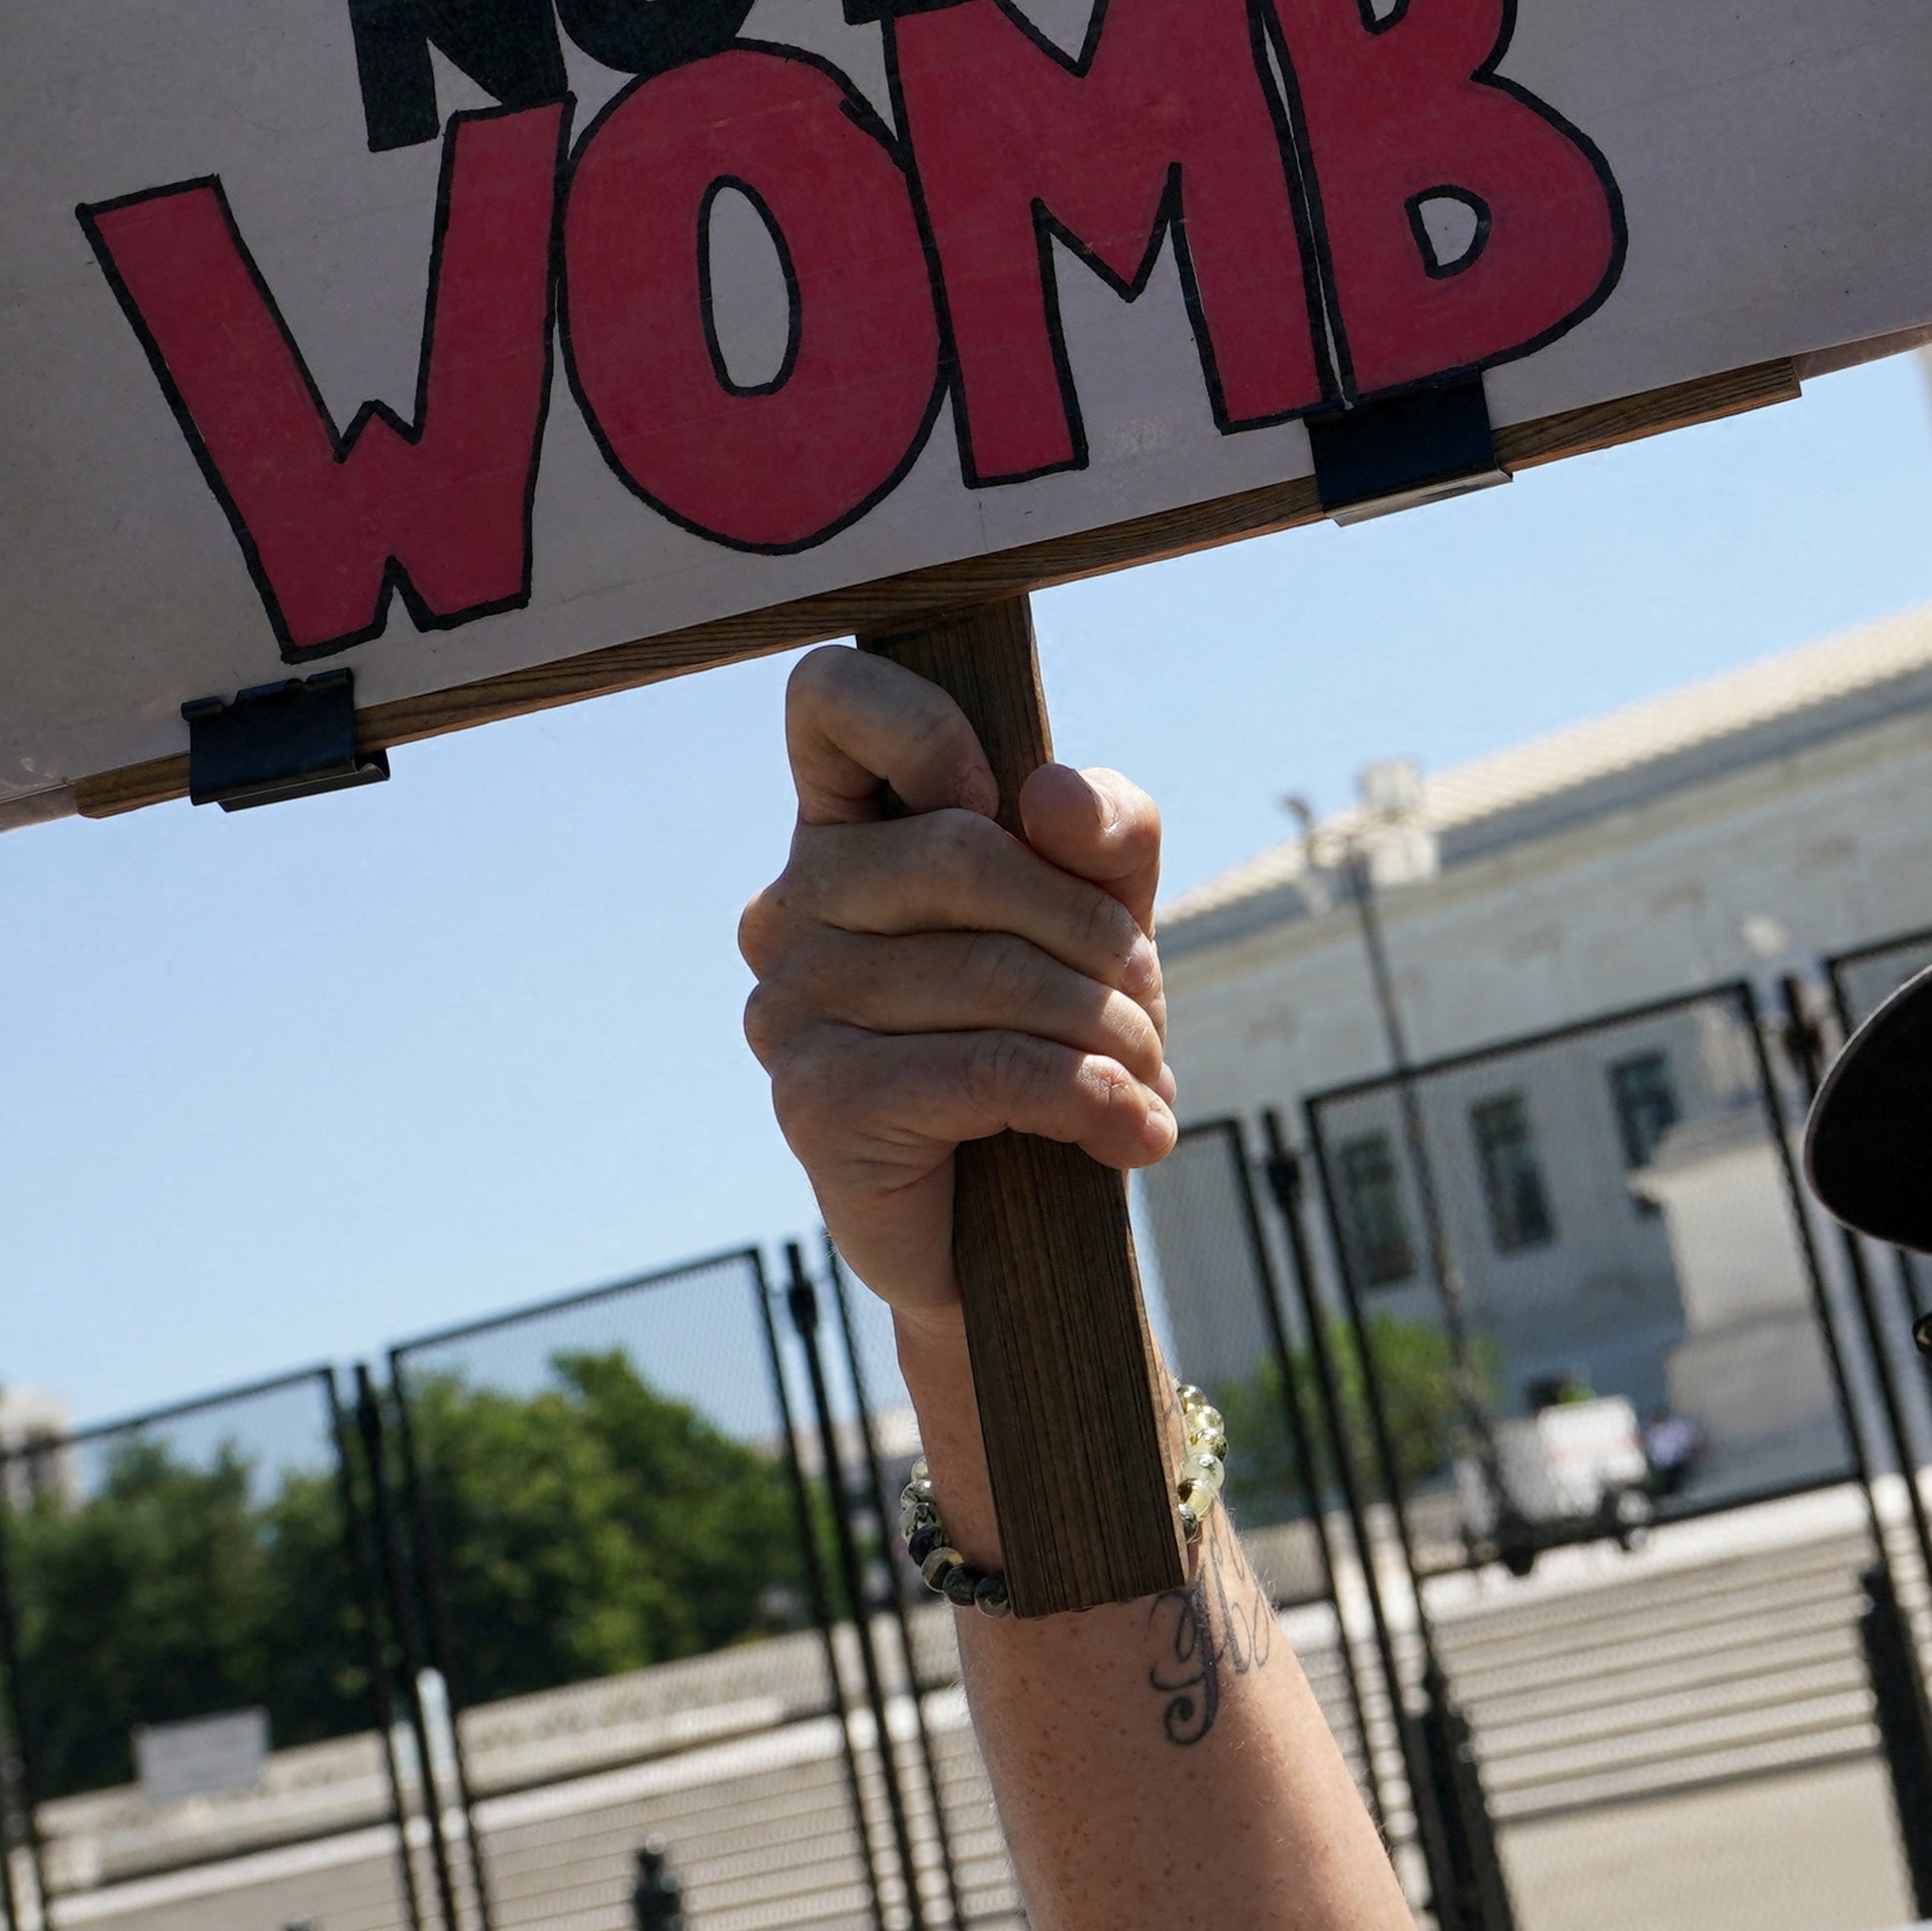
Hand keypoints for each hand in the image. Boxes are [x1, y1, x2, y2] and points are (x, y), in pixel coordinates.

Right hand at [738, 646, 1174, 1330]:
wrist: (1018, 1233)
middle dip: (1092, 931)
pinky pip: (991, 1069)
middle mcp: (788, 906)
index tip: (997, 801)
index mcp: (842, 830)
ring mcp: (786, 1005)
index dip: (926, 723)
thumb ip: (1105, 829)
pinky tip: (1137, 1134)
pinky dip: (1093, 1101)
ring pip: (992, 971)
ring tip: (1146, 1076)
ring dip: (1110, 1030)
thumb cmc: (1050, 1038)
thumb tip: (1046, 799)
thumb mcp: (1106, 912)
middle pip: (961, 850)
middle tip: (1143, 998)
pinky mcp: (814, 1101)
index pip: (827, 696)